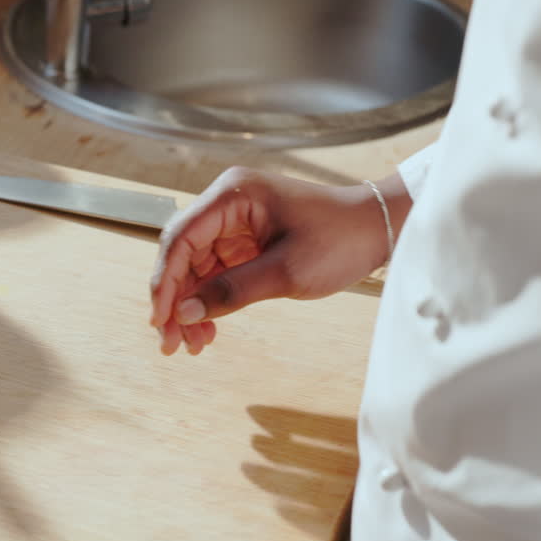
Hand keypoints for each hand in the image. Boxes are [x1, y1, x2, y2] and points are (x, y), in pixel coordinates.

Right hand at [150, 167, 408, 355]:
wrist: (380, 228)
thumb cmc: (341, 239)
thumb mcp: (286, 272)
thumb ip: (230, 292)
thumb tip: (184, 314)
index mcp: (232, 195)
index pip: (180, 238)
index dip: (164, 282)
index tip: (160, 321)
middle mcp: (227, 203)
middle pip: (181, 254)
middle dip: (174, 300)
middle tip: (170, 343)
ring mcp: (235, 223)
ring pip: (194, 268)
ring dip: (190, 306)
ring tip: (192, 345)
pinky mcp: (244, 241)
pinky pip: (214, 273)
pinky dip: (209, 301)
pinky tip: (208, 329)